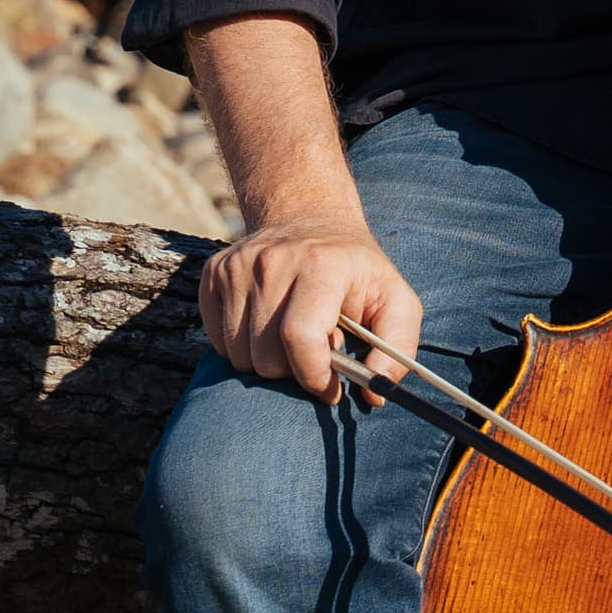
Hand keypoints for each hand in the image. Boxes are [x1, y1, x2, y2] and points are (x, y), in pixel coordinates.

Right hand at [199, 208, 422, 404]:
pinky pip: (218, 341)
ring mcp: (237, 266)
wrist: (309, 218)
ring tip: (291, 336)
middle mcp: (273, 262)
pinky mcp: (214, 273)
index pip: (300, 337)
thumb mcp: (395, 300)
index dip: (314, 376)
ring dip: (267, 361)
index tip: (330, 388)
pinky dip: (242, 347)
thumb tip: (374, 394)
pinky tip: (266, 326)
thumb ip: (397, 348)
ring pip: (240, 356)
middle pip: (266, 357)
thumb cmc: (356, 270)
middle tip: (313, 351)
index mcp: (321, 265)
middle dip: (293, 370)